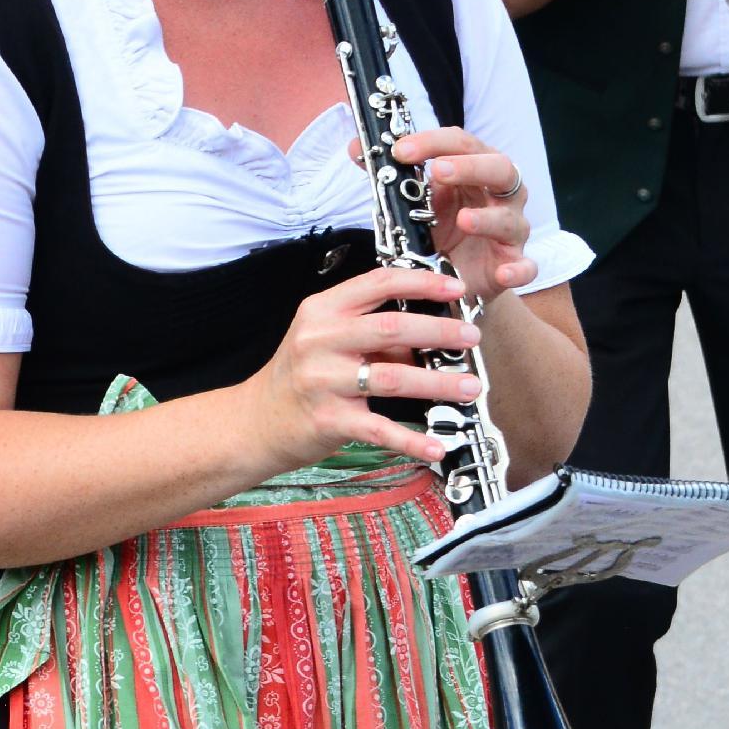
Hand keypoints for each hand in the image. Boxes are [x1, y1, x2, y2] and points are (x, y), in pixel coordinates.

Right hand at [243, 262, 486, 476]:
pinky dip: (412, 440)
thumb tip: (431, 334)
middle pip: (391, 327)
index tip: (455, 289)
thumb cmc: (298, 376)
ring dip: (438, 383)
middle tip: (472, 337)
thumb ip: (373, 334)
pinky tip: (436, 446)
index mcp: (322, 311)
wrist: (256, 422)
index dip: (422, 282)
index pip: (378, 283)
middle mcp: (320, 341)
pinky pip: (379, 429)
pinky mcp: (328, 419)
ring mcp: (322, 381)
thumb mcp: (327, 341)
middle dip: (440, 331)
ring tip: (470, 386)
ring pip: (392, 377)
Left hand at [385, 125, 537, 305]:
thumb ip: (388, 176)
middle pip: (499, 168)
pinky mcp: (513, 265)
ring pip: (512, 218)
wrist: (452, 279)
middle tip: (439, 171)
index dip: (433, 142)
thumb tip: (355, 147)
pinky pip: (525, 266)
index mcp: (475, 171)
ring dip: (489, 218)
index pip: (462, 143)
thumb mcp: (412, 202)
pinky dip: (518, 270)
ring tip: (464, 220)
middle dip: (470, 167)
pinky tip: (503, 273)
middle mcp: (498, 196)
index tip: (400, 149)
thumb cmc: (438, 229)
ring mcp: (510, 231)